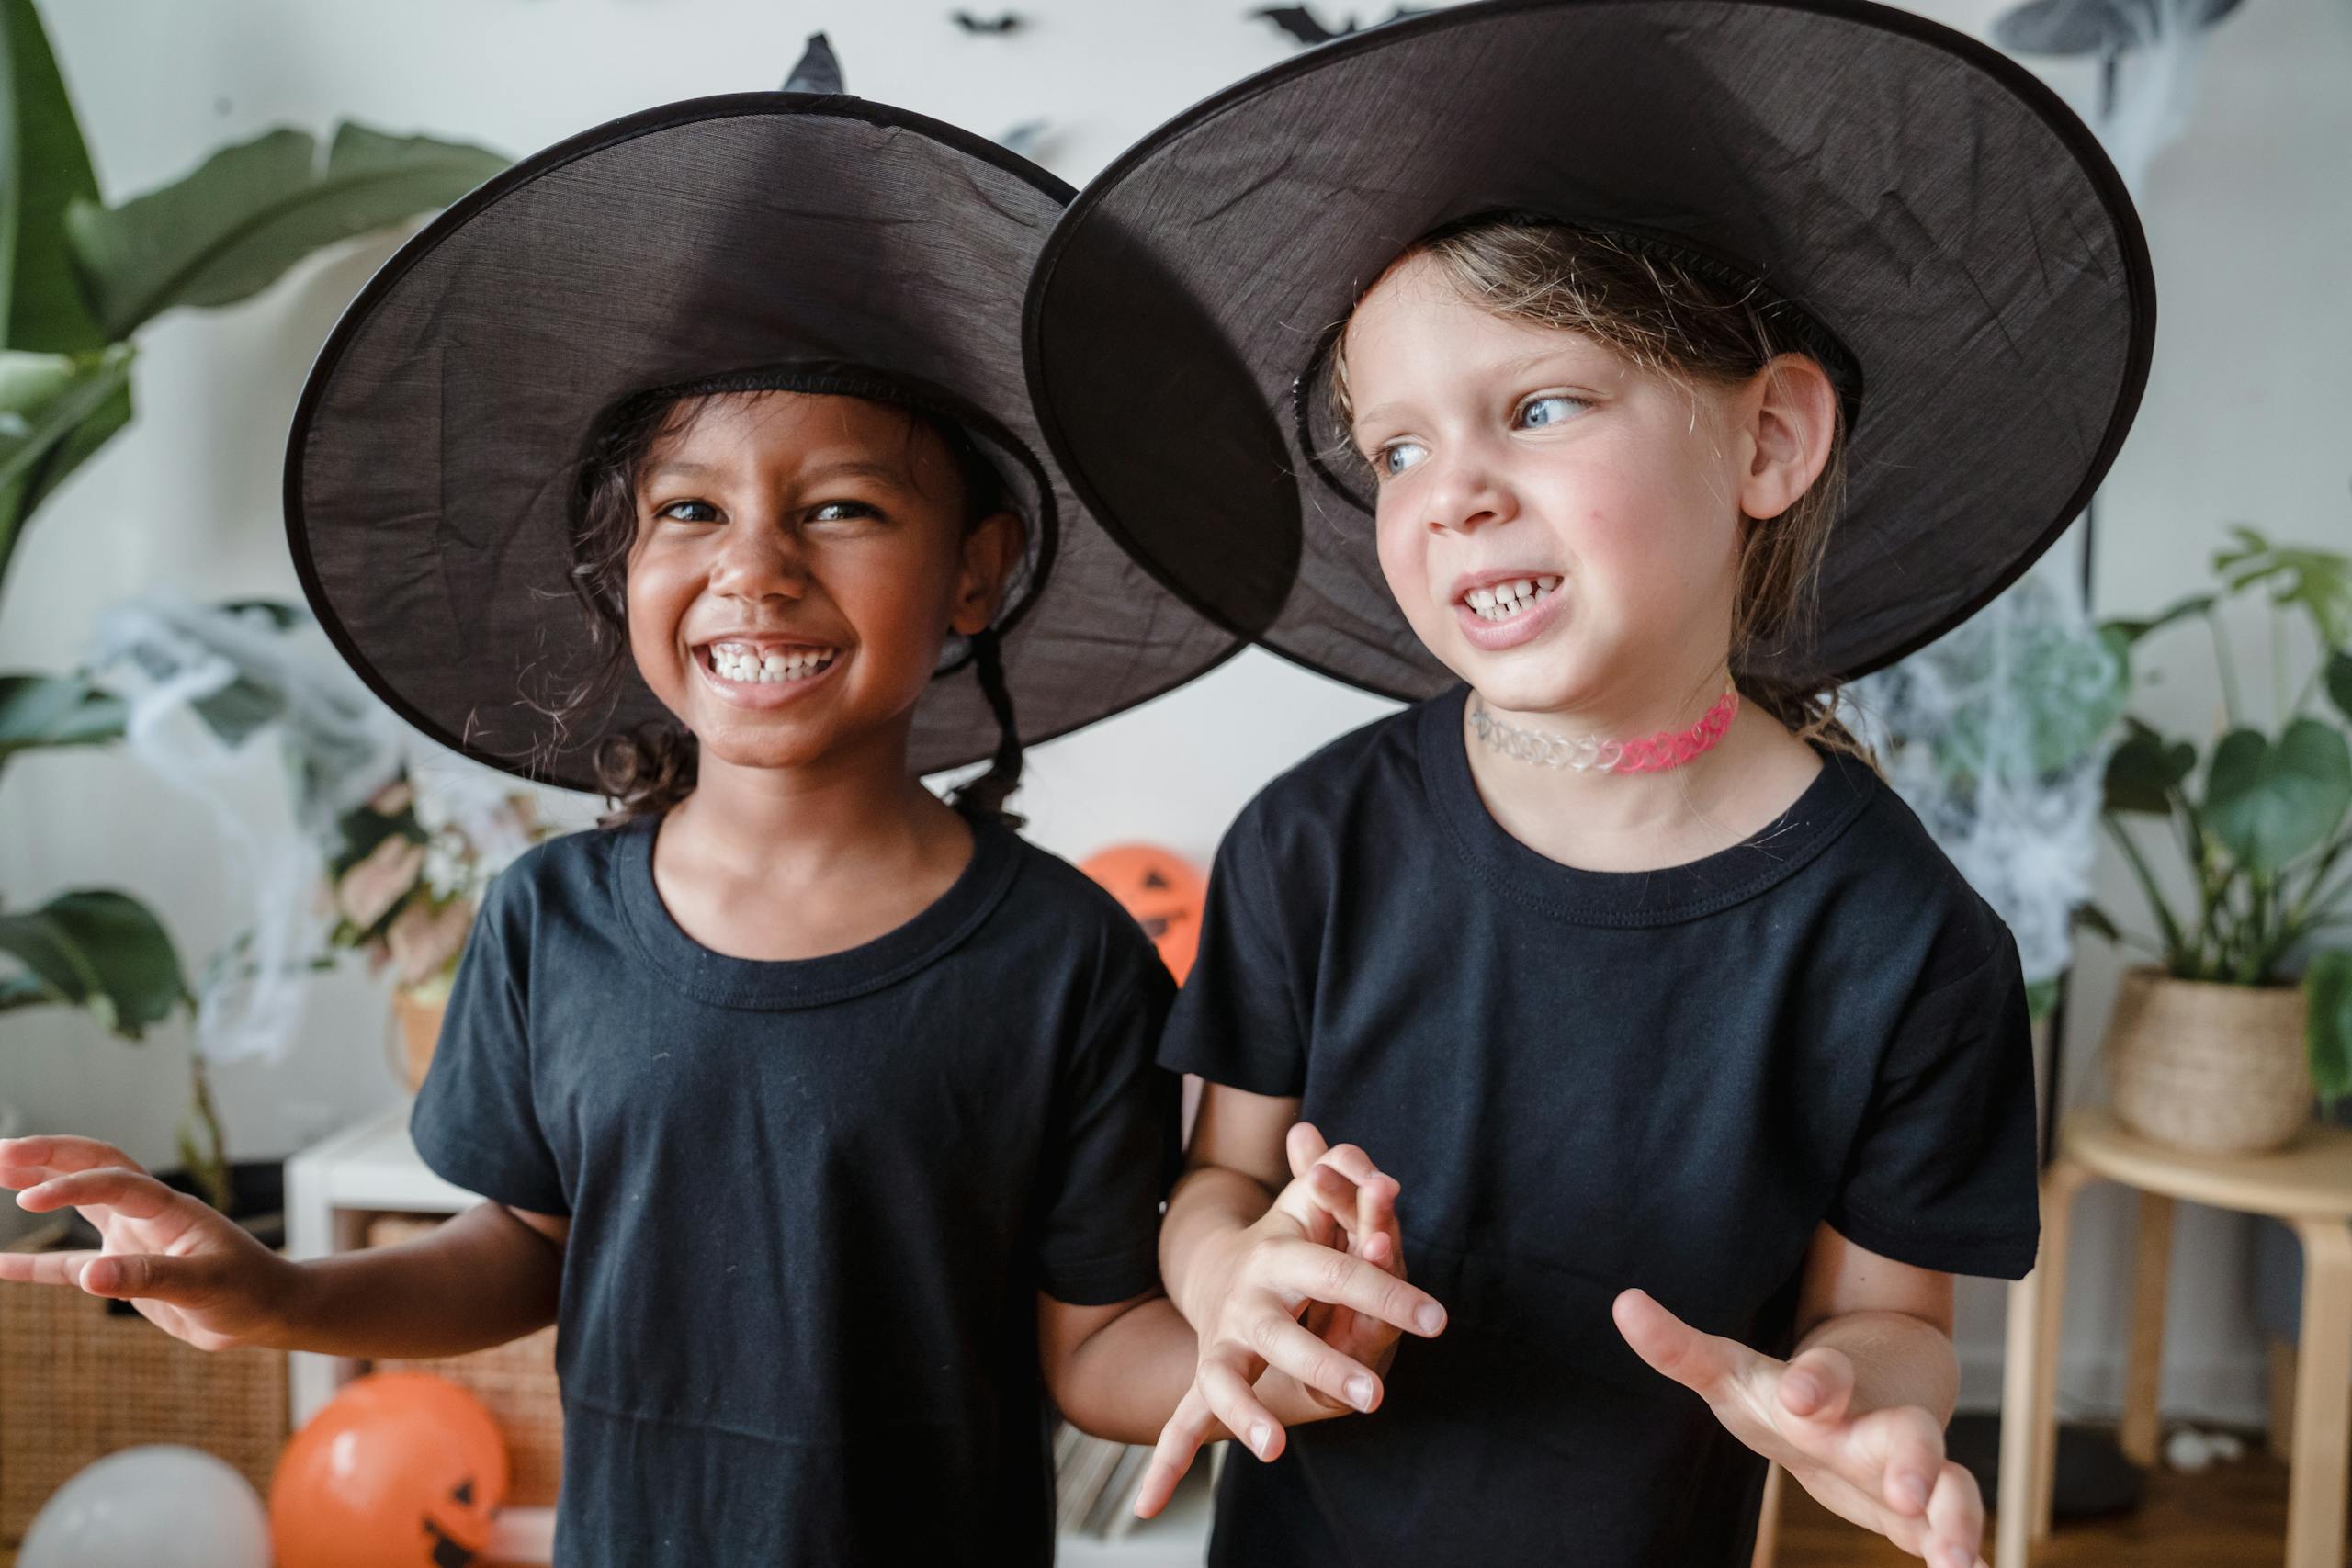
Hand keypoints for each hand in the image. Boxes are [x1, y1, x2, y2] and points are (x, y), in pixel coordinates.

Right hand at [0, 1136, 299, 1351]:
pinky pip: (68, 1265)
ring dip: (40, 1184)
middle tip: (0, 1150)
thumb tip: (91, 1275)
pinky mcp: (123, 1270)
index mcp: (170, 1208)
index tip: (28, 1198)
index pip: (115, 1181)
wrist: (267, 1311)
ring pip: (78, 1203)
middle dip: (48, 1156)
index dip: (72, 1185)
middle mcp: (147, 1215)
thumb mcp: (205, 1285)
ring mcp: (132, 1239)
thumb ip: (150, 1278)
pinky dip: (35, 1265)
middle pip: (93, 1167)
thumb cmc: (249, 1290)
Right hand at [1135, 1125, 1444, 1518]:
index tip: (1438, 1320)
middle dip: (1326, 1363)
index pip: (1341, 1274)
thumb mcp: (1318, 1206)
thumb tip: (1383, 1173)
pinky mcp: (1208, 1381)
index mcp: (1281, 1260)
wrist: (1221, 1267)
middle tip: (1377, 1398)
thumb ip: (1350, 1188)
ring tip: (1273, 1449)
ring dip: (1245, 1415)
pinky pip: (1183, 1425)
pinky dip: (1165, 1466)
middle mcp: (1247, 1303)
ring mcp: (1223, 1344)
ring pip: (1225, 1381)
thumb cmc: (1293, 1240)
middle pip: (1283, 1334)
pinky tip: (1149, 1508)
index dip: (1389, 1292)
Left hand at [1614, 1289, 1984, 1567]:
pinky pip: (1955, 1532)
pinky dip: (1968, 1555)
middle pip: (1908, 1434)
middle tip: (1904, 1490)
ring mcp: (1912, 1470)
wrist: (1870, 1394)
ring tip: (1954, 1562)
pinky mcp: (1926, 1514)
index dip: (1815, 1383)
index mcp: (1828, 1390)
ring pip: (1951, 1487)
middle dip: (1911, 1461)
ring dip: (1955, 1520)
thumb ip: (1679, 1348)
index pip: (1826, 1376)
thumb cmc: (1788, 1393)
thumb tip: (1622, 1303)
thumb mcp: (1732, 1373)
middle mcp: (1878, 1427)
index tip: (1802, 1398)